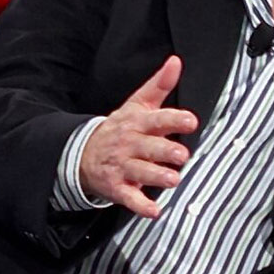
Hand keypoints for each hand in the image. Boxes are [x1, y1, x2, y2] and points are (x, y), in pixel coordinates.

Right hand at [79, 55, 196, 217]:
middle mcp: (130, 144)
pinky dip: (141, 206)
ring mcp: (122, 166)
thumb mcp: (138, 103)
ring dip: (156, 176)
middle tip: (181, 155)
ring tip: (172, 179)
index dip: (174, 119)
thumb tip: (176, 62)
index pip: (157, 119)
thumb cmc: (121, 128)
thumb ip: (160, 85)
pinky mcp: (116, 187)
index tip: (190, 120)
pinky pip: (129, 198)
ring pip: (140, 172)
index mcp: (138, 122)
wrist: (83, 152)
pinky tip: (154, 211)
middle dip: (165, 151)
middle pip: (149, 147)